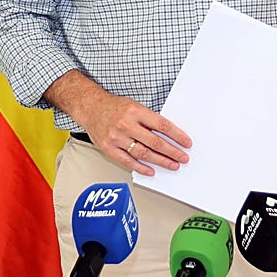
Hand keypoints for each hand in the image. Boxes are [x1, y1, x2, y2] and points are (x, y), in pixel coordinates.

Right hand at [75, 93, 191, 176]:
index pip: (162, 125)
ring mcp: (117, 137)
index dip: (177, 135)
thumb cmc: (114, 106)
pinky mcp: (109, 148)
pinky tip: (151, 170)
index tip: (186, 143)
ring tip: (172, 165)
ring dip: (160, 161)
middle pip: (155, 142)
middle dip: (172, 152)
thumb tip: (168, 135)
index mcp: (136, 111)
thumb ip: (149, 119)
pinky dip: (141, 167)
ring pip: (143, 153)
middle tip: (183, 158)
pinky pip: (128, 161)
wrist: (90, 107)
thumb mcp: (134, 106)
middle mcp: (126, 124)